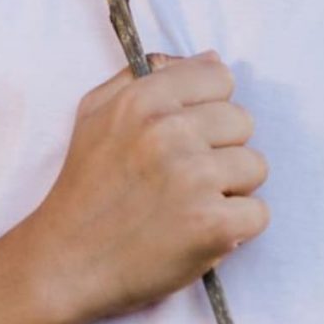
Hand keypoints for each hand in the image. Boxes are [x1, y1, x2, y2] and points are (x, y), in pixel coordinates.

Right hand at [25, 50, 268, 323]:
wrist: (64, 264)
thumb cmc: (83, 190)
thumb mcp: (94, 114)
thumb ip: (144, 76)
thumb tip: (208, 59)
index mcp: (142, 100)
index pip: (218, 77)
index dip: (208, 108)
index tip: (188, 136)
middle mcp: (169, 132)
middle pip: (242, 121)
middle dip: (220, 150)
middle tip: (184, 179)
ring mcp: (193, 178)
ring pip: (256, 166)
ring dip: (230, 190)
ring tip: (190, 205)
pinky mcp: (212, 224)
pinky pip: (258, 212)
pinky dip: (236, 228)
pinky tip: (200, 233)